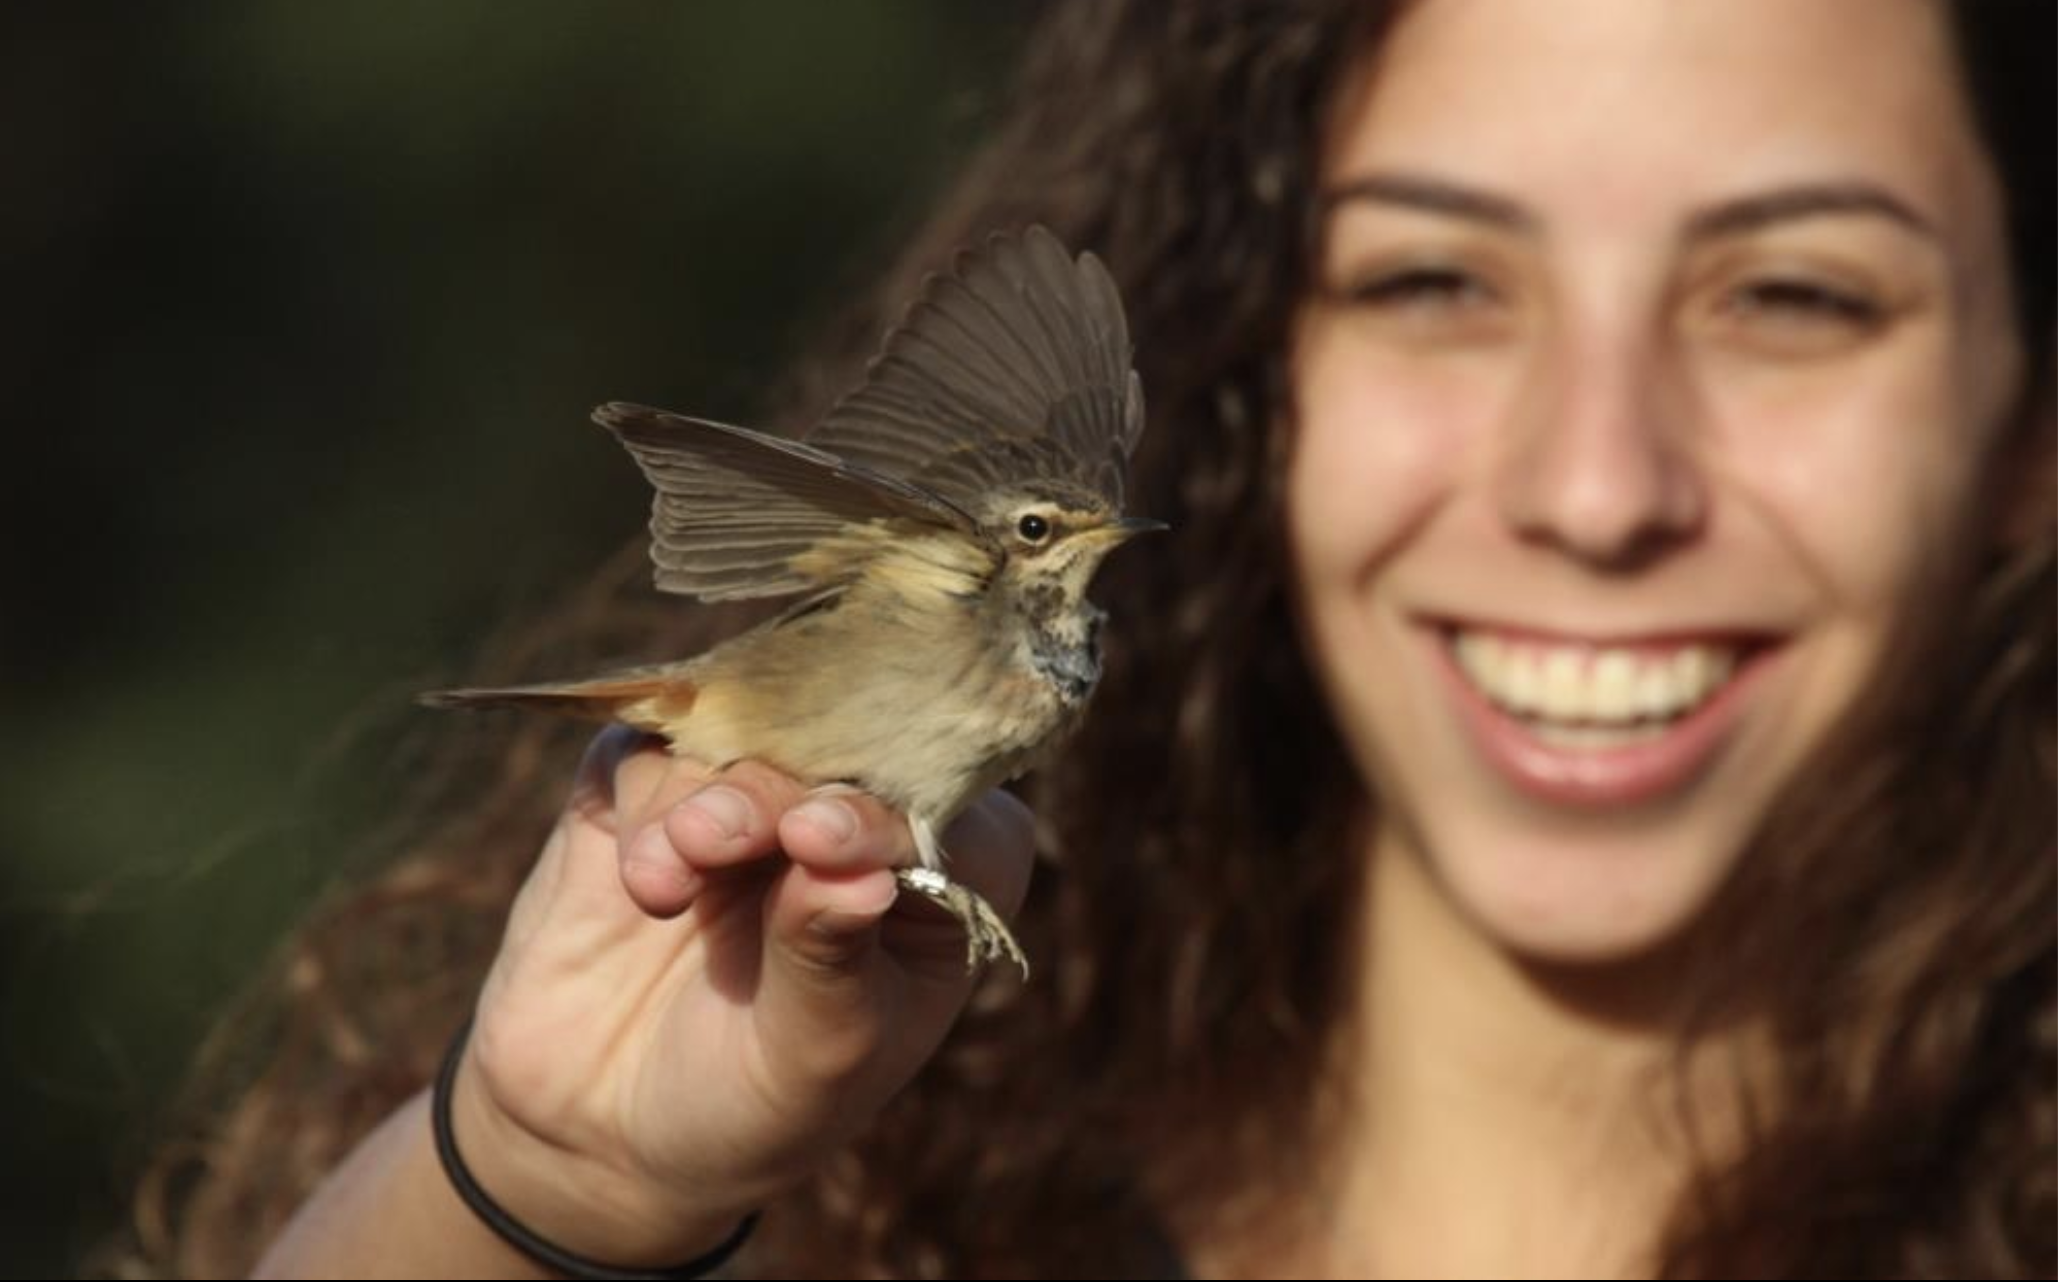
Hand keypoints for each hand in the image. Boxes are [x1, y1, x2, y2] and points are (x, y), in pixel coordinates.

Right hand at [448, 725, 1033, 1266]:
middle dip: (770, 793)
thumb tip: (858, 878)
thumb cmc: (762, 1095)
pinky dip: (643, 804)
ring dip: (697, 802)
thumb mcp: (817, 1053)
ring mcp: (754, 788)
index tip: (818, 840)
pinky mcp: (654, 786)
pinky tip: (645, 885)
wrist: (618, 1129)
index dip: (880, 810)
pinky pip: (649, 749)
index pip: (937, 802)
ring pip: (735, 735)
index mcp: (945, 869)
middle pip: (833, 746)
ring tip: (665, 886)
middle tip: (715, 840)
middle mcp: (858, 807)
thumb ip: (832, 958)